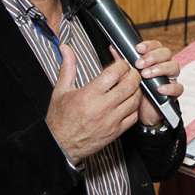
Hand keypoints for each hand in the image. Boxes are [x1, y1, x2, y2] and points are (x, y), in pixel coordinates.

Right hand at [46, 44, 140, 162]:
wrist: (59, 146)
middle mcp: (102, 107)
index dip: (122, 64)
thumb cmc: (60, 119)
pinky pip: (134, 116)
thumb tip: (66, 49)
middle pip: (130, 84)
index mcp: (89, 94)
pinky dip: (134, 107)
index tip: (121, 64)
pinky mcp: (116, 131)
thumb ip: (68, 67)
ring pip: (135, 99)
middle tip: (131, 72)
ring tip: (130, 86)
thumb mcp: (61, 91)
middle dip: (134, 74)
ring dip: (136, 90)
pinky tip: (128, 102)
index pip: (115, 73)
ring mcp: (111, 120)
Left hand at [131, 41, 183, 126]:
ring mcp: (170, 78)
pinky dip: (170, 87)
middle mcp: (164, 66)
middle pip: (166, 53)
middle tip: (140, 64)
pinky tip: (159, 89)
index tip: (138, 49)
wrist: (141, 111)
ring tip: (146, 75)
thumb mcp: (128, 75)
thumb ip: (123, 61)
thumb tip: (114, 48)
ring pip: (174, 67)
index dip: (148, 46)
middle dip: (153, 57)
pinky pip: (178, 87)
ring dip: (160, 69)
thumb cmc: (136, 90)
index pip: (156, 46)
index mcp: (155, 59)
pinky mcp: (174, 92)